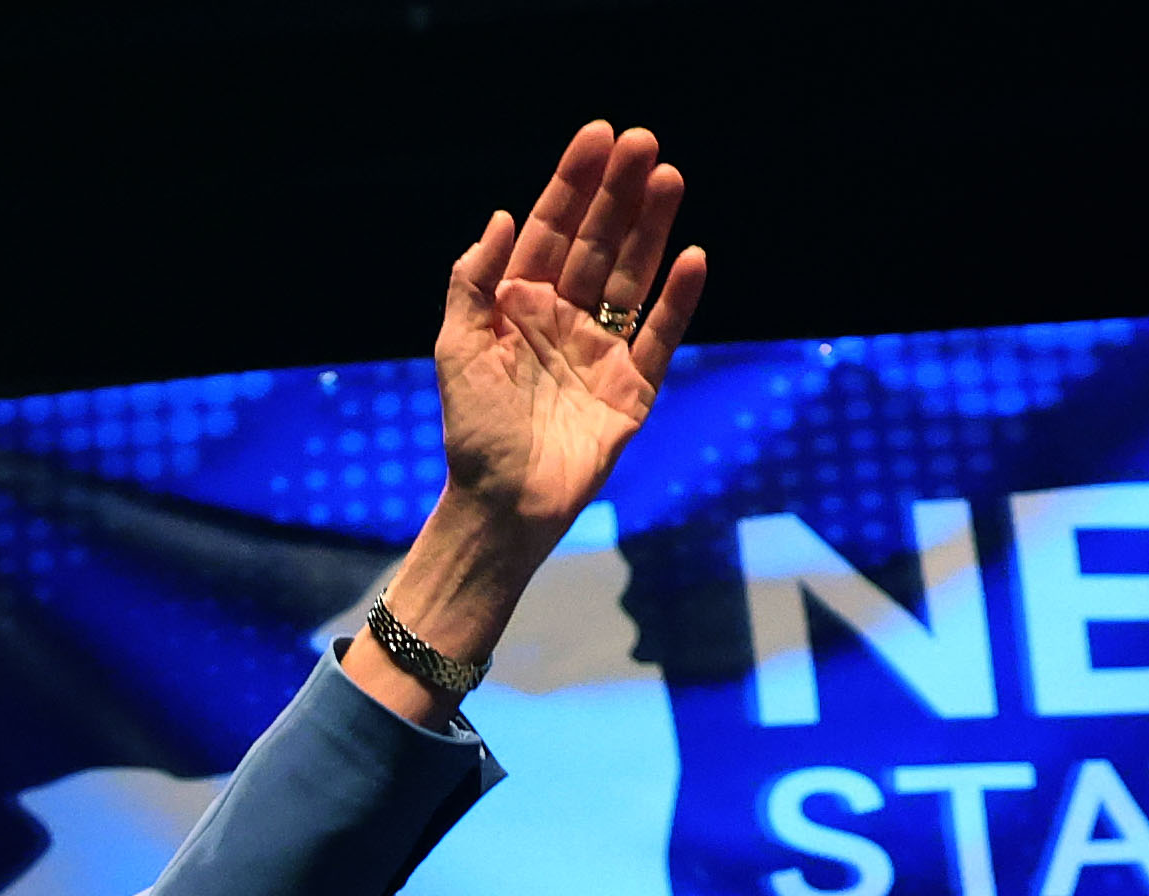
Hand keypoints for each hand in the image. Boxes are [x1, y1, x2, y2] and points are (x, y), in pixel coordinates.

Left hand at [437, 123, 703, 533]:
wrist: (500, 507)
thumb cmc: (472, 431)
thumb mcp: (455, 347)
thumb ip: (472, 281)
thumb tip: (500, 217)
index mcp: (520, 304)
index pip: (553, 229)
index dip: (574, 183)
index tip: (598, 137)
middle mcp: (564, 319)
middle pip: (600, 243)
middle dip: (620, 192)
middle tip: (644, 142)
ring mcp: (601, 352)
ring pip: (633, 277)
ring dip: (652, 228)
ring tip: (669, 178)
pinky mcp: (632, 390)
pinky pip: (659, 336)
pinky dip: (678, 299)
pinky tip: (692, 257)